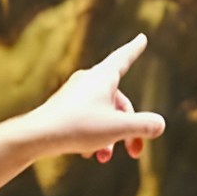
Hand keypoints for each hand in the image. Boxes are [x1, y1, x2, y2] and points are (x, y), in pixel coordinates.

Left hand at [28, 34, 166, 162]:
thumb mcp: (118, 128)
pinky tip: (87, 154)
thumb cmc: (78, 126)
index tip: (142, 37)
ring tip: (103, 157)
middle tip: (135, 153)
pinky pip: (87, 120)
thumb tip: (160, 125)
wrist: (36, 135)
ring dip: (110, 138)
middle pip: (119, 102)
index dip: (135, 49)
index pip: (124, 58)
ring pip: (104, 115)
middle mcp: (89, 81)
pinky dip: (93, 136)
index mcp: (103, 77)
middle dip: (129, 129)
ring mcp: (75, 95)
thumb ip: (144, 125)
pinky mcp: (64, 109)